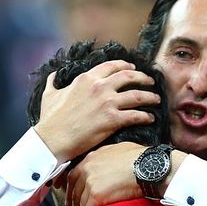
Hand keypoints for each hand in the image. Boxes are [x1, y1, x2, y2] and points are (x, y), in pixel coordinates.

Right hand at [33, 61, 159, 161]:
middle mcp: (99, 87)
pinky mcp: (112, 120)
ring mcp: (107, 103)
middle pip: (129, 76)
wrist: (53, 139)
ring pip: (138, 95)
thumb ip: (53, 82)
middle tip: (150, 81)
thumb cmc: (50, 119)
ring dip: (150, 97)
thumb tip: (52, 76)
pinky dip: (146, 116)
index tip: (133, 68)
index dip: (126, 65)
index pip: (112, 66)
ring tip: (156, 99)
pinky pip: (136, 115)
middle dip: (143, 78)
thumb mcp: (50, 95)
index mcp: (86, 79)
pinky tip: (150, 118)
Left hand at [65, 142, 145, 205]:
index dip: (71, 188)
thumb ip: (107, 156)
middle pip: (75, 190)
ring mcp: (91, 182)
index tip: (71, 196)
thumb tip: (108, 161)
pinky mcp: (97, 195)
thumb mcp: (119, 149)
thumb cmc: (139, 157)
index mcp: (92, 159)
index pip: (74, 176)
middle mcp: (88, 170)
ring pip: (81, 202)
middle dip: (74, 202)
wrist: (148, 166)